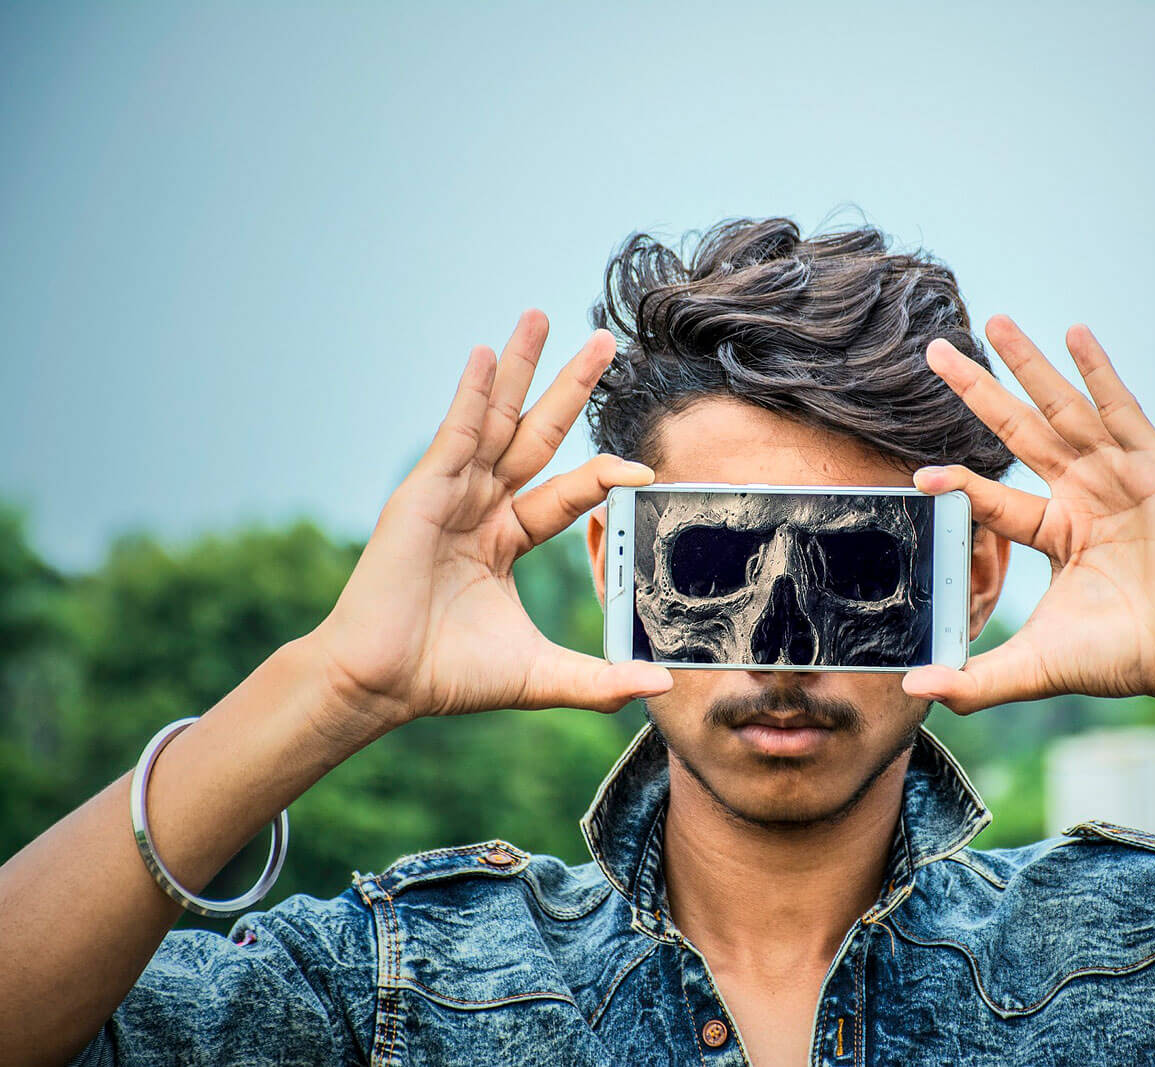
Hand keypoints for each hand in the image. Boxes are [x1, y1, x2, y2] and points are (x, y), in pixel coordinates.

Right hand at [307, 310, 671, 735]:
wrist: (384, 684)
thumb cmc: (450, 677)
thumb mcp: (541, 675)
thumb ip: (599, 681)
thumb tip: (658, 688)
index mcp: (506, 539)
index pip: (567, 492)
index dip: (604, 475)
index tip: (645, 467)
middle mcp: (481, 507)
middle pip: (536, 433)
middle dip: (570, 386)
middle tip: (605, 341)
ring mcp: (451, 494)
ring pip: (495, 418)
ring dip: (519, 366)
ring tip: (542, 316)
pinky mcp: (422, 493)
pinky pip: (456, 434)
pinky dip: (471, 393)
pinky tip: (486, 354)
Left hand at [902, 317, 1154, 727]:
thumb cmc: (1123, 657)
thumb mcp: (1036, 666)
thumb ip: (976, 681)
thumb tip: (912, 692)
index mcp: (1055, 531)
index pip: (994, 497)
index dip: (961, 485)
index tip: (919, 474)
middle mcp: (1082, 494)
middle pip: (1018, 431)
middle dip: (978, 390)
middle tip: (935, 352)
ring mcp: (1119, 477)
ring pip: (1063, 410)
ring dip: (1029, 365)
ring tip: (993, 322)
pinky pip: (1121, 411)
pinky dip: (1098, 371)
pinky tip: (1074, 333)